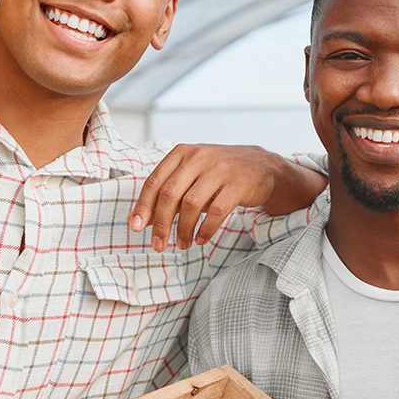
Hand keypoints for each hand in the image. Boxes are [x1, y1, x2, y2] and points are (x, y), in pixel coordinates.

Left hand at [130, 144, 325, 250]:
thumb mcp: (192, 175)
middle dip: (161, 224)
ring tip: (182, 244)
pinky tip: (201, 239)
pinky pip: (215, 212)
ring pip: (191, 205)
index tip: (136, 227)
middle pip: (170, 194)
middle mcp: (198, 158)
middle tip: (158, 245)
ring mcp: (219, 170)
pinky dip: (206, 229)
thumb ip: (169, 193)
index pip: (155, 181)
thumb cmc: (220, 174)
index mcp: (182, 153)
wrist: (262, 166)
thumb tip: (141, 220)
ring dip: (183, 230)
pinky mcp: (237, 185)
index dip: (143, 206)